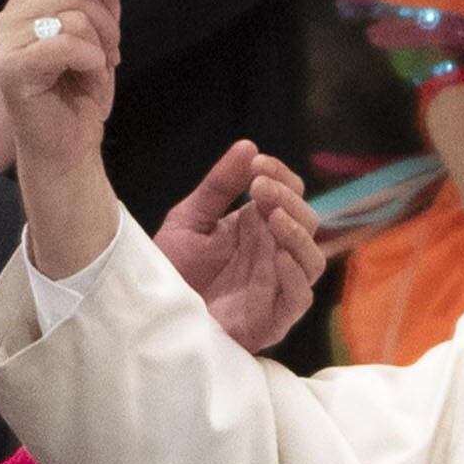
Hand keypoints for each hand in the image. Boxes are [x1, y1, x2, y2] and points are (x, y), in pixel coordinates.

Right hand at [0, 0, 119, 179]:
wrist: (68, 149)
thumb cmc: (77, 100)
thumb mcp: (102, 48)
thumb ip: (102, 12)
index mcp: (32, 6)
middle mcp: (12, 16)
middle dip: (108, 26)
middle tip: (105, 61)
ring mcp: (8, 41)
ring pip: (77, 15)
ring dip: (101, 49)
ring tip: (89, 76)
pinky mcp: (13, 66)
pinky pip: (71, 42)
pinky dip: (91, 63)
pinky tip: (81, 83)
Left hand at [153, 140, 329, 352]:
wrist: (151, 318)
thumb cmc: (171, 272)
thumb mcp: (189, 220)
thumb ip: (219, 186)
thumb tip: (248, 144)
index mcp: (258, 227)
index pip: (289, 195)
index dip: (281, 176)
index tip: (257, 164)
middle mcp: (274, 253)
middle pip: (307, 221)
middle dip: (288, 199)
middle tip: (259, 188)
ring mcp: (276, 286)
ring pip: (312, 259)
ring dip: (298, 234)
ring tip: (274, 217)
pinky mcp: (273, 319)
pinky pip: (300, 297)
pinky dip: (295, 275)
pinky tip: (277, 257)